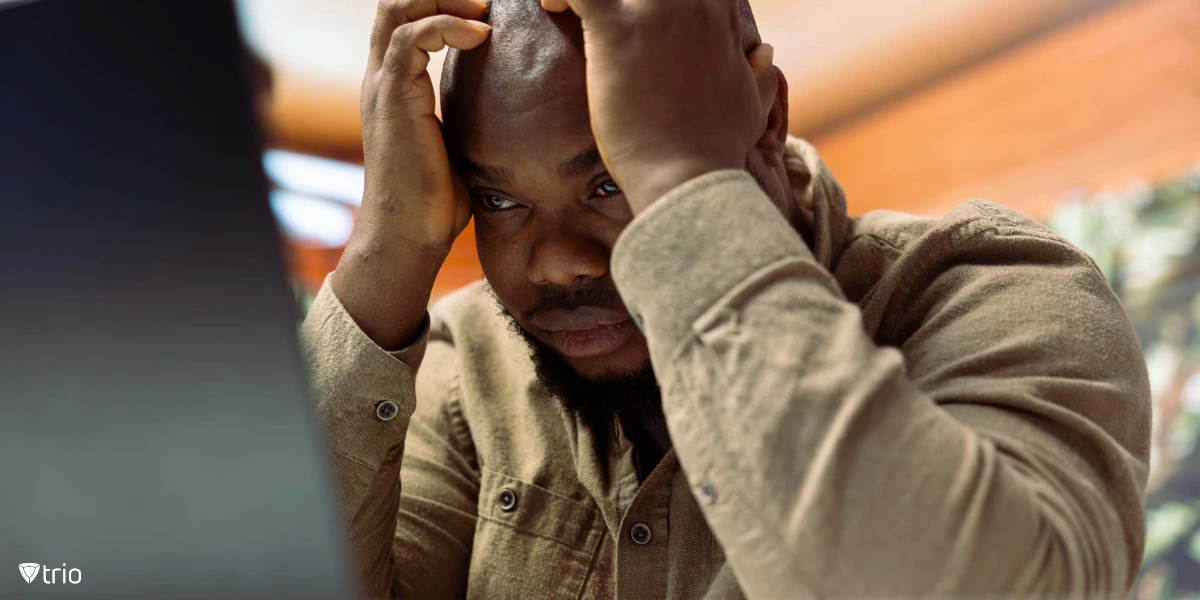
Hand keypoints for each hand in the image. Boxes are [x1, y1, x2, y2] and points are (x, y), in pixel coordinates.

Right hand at [332, 0, 491, 348]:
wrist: (407, 237)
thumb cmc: (434, 204)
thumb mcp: (457, 149)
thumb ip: (469, 122)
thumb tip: (512, 120)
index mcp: (393, 86)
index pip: (405, 19)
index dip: (440, 1)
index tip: (485, 8)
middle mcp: (381, 78)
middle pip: (396, 2)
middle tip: (485, 2)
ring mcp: (382, 85)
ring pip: (399, 7)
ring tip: (484, 9)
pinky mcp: (393, 98)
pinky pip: (412, 38)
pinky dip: (447, 24)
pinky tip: (481, 36)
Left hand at [541, 0, 775, 213]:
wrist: (687, 177)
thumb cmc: (716, 150)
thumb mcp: (751, 107)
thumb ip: (760, 76)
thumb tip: (763, 53)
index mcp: (717, 15)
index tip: (636, 13)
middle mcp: (689, 4)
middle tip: (604, 15)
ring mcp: (653, 14)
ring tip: (566, 5)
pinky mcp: (615, 32)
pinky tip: (551, 7)